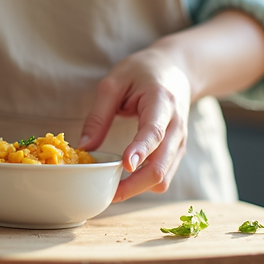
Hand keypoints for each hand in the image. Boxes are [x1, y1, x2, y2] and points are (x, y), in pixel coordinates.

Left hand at [78, 47, 190, 201]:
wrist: (176, 69)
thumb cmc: (143, 72)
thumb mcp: (114, 82)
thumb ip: (99, 115)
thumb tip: (84, 147)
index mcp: (162, 102)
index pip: (154, 131)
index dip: (141, 150)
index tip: (126, 165)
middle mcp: (176, 126)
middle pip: (161, 165)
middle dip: (134, 184)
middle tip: (106, 193)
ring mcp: (179, 142)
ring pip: (164, 177)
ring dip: (139, 188)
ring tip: (111, 190)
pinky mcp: (176, 152)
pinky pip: (164, 176)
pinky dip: (145, 184)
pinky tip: (125, 181)